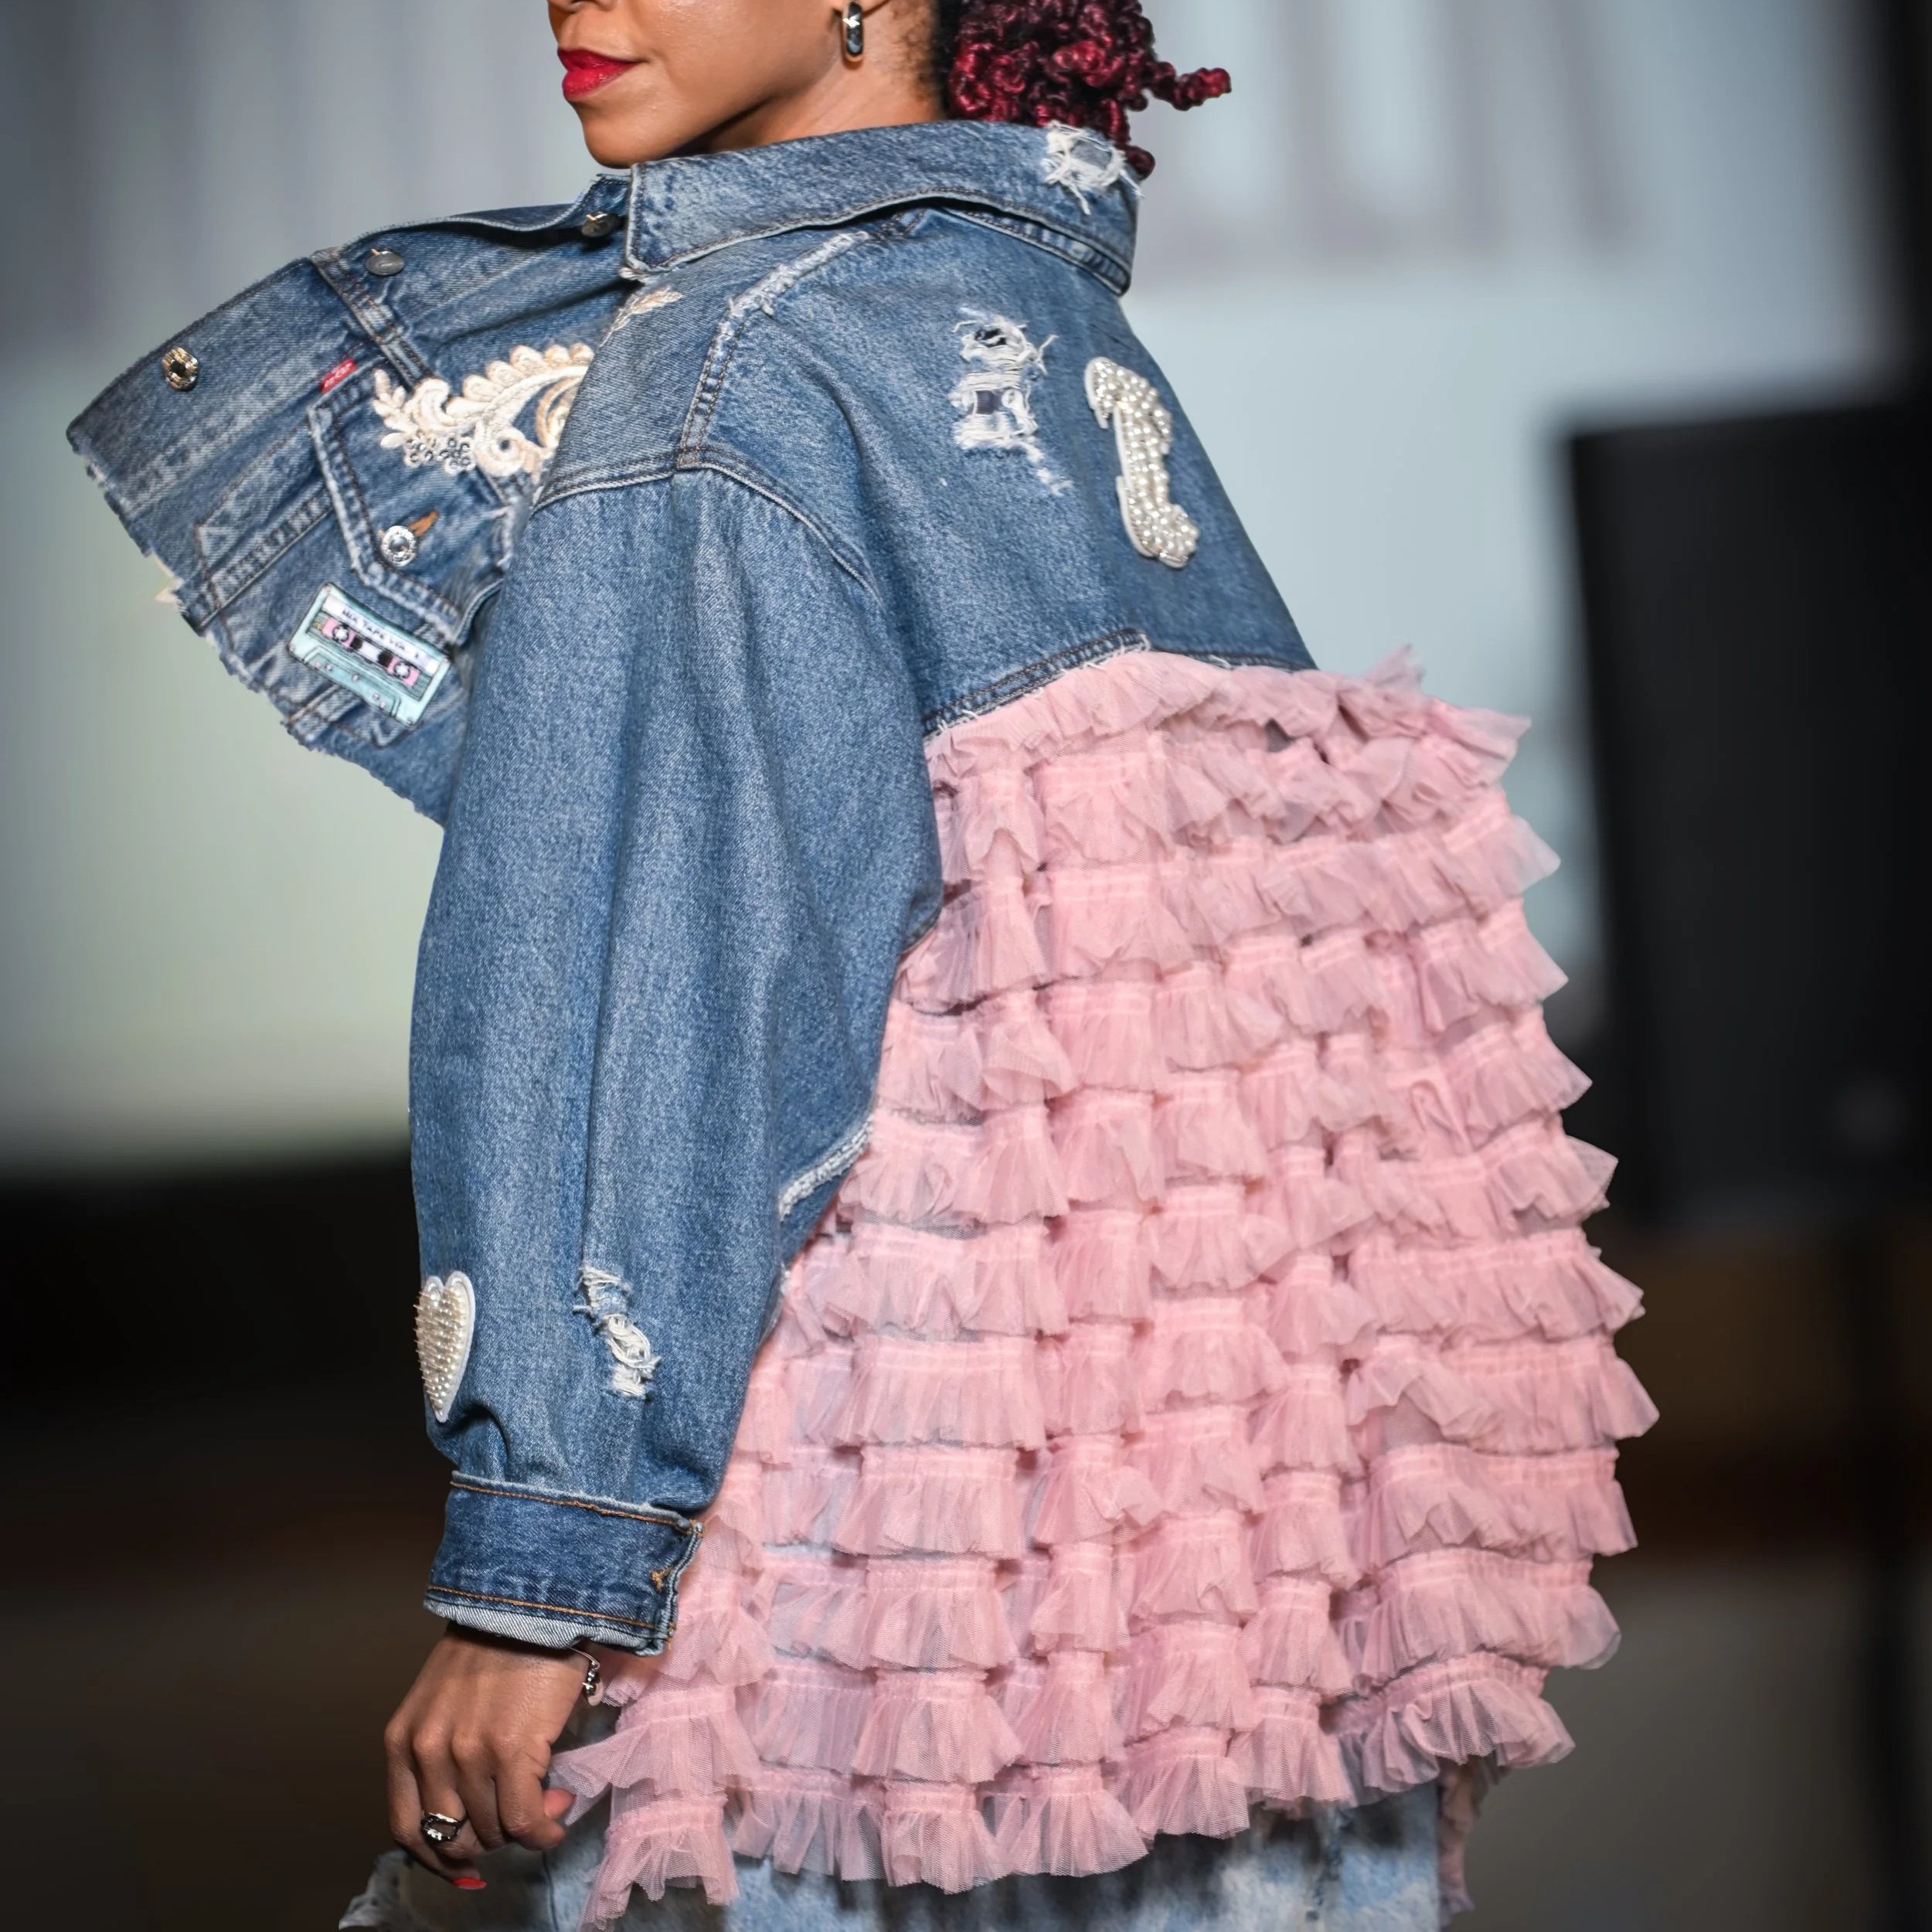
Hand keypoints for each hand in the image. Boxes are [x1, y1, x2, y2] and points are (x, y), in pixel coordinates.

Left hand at [385, 1627, 588, 1884]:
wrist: (528, 1603)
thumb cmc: (492, 1646)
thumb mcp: (443, 1701)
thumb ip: (444, 1752)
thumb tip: (481, 1811)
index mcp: (403, 1742)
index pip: (408, 1828)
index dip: (437, 1858)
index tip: (464, 1865)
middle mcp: (427, 1753)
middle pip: (452, 1837)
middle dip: (487, 1842)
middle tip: (516, 1823)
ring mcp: (467, 1754)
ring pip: (492, 1830)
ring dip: (522, 1830)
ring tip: (546, 1806)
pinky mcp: (511, 1751)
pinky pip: (524, 1820)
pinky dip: (544, 1831)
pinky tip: (557, 1817)